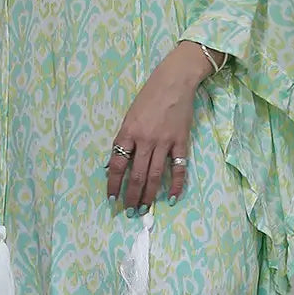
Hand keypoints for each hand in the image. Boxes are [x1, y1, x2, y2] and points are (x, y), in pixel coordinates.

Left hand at [106, 41, 217, 211]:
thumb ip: (124, 140)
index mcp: (128, 132)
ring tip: (145, 210)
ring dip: (149, 195)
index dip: (113, 185)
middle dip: (132, 196)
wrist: (174, 82)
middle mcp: (145, 140)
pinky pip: (178, 168)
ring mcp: (164, 142)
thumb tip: (113, 164)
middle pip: (136, 175)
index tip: (112, 199)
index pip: (117, 165)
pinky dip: (177, 185)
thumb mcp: (129, 116)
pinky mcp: (181, 142)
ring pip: (155, 176)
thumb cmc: (148, 97)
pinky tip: (173, 198)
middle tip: (129, 212)